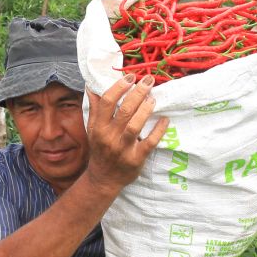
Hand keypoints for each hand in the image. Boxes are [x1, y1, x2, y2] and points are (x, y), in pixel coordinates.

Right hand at [84, 74, 169, 193]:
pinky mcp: (136, 159)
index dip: (119, 87)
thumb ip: (94, 108)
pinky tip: (165, 120)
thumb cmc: (100, 150)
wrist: (104, 179)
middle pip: (124, 111)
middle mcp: (109, 137)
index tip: (131, 77)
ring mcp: (122, 149)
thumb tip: (91, 86)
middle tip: (149, 81)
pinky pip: (149, 143)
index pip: (106, 102)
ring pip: (135, 126)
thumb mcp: (93, 130)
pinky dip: (158, 130)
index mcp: (98, 127)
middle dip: (137, 93)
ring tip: (153, 98)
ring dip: (146, 110)